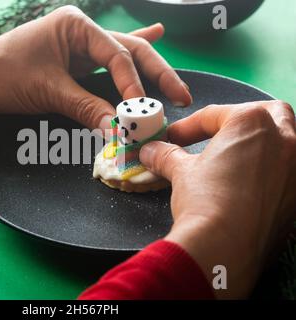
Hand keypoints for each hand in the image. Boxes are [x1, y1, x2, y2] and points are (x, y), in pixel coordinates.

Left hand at [0, 6, 191, 127]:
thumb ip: (88, 108)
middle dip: (155, 73)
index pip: (118, 54)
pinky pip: (105, 62)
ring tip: (174, 83)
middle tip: (180, 94)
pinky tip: (156, 31)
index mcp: (76, 26)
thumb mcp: (49, 90)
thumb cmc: (1, 76)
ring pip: (121, 58)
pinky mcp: (73, 63)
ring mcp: (77, 47)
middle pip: (129, 51)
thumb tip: (120, 130)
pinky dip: (127, 59)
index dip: (134, 84)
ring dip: (147, 71)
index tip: (141, 111)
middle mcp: (81, 32)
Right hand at [139, 100, 295, 298]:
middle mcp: (285, 139)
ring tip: (234, 159)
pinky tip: (248, 186)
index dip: (187, 127)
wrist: (225, 248)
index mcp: (252, 122)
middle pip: (266, 114)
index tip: (173, 138)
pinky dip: (270, 172)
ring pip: (285, 142)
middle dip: (240, 121)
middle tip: (216, 135)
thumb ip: (167, 155)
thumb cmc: (207, 203)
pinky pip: (288, 174)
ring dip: (261, 144)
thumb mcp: (181, 172)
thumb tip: (152, 151)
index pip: (215, 115)